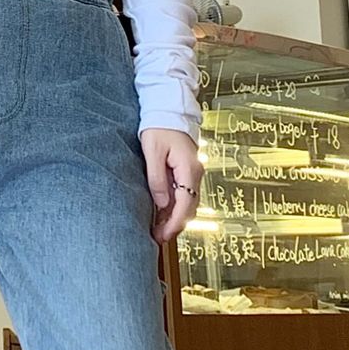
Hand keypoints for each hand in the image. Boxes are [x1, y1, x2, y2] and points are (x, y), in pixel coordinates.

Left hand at [140, 128, 202, 243]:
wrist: (169, 110)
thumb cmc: (159, 127)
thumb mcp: (153, 152)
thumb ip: (156, 178)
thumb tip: (161, 204)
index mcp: (189, 169)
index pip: (185, 205)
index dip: (174, 224)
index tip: (162, 236)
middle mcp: (195, 173)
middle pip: (189, 208)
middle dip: (175, 226)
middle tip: (157, 238)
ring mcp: (193, 173)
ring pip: (188, 204)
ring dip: (175, 219)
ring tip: (157, 230)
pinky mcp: (187, 173)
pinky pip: (184, 195)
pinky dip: (175, 208)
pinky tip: (162, 215)